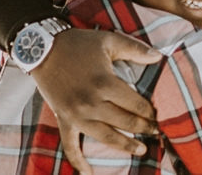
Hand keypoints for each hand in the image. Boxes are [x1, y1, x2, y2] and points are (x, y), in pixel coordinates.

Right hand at [29, 28, 162, 172]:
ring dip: (125, 145)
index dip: (150, 111)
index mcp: (105, 83)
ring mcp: (76, 114)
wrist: (42, 48)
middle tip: (157, 131)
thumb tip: (159, 57)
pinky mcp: (64, 120)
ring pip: (106, 137)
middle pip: (124, 122)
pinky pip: (70, 145)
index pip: (136, 104)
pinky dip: (78, 161)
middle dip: (143, 128)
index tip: (160, 114)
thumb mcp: (109, 40)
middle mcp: (91, 103)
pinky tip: (88, 173)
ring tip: (141, 149)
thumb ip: (136, 49)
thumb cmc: (78, 43)